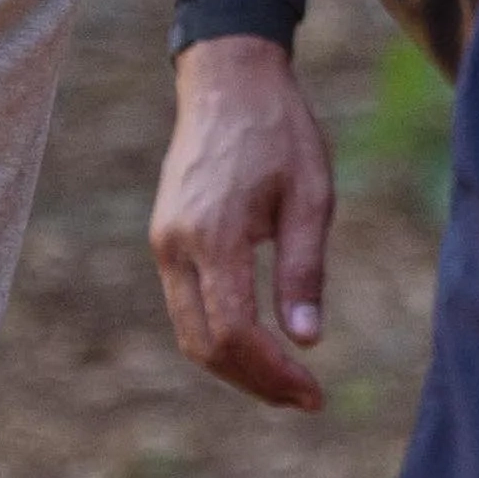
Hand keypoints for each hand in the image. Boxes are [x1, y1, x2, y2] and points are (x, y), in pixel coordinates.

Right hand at [151, 37, 337, 410]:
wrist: (228, 79)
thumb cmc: (280, 131)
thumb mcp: (312, 196)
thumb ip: (305, 270)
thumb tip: (307, 340)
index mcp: (214, 236)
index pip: (234, 333)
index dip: (273, 373)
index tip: (314, 393)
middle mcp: (176, 246)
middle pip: (204, 346)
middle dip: (255, 382)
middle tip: (305, 398)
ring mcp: (163, 243)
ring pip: (190, 332)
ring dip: (236, 366)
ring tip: (288, 380)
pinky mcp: (165, 238)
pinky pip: (187, 307)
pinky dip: (220, 336)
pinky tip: (261, 342)